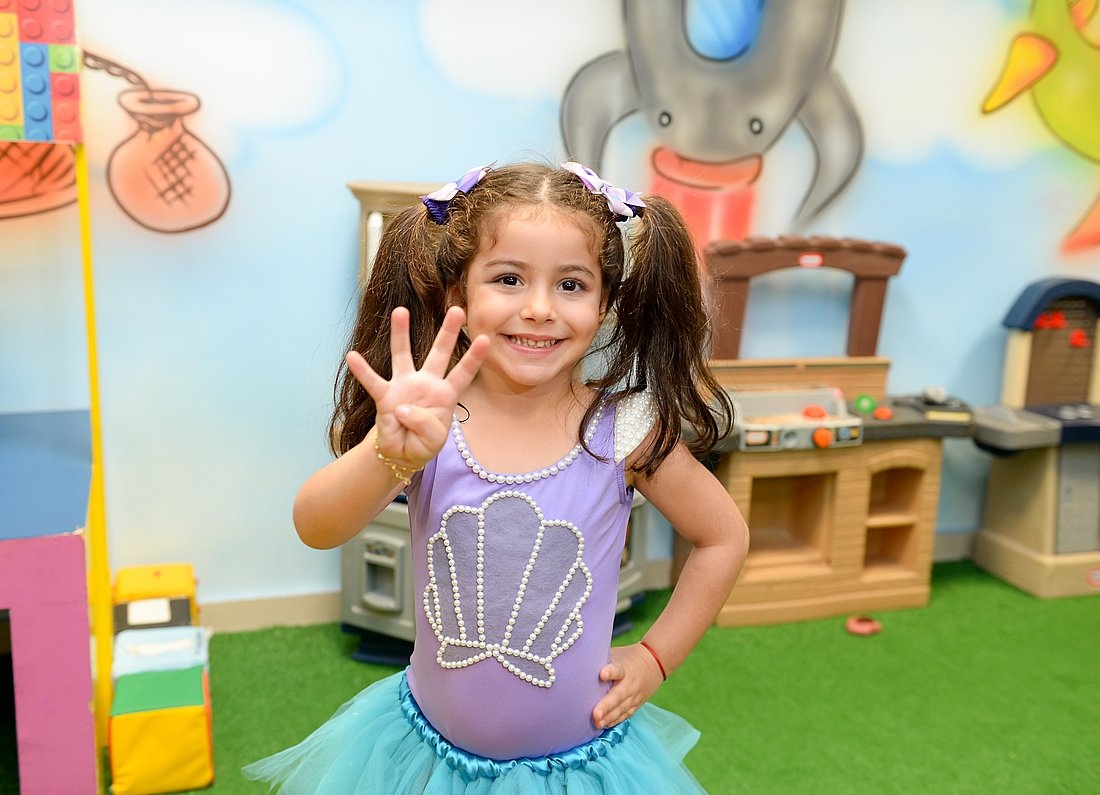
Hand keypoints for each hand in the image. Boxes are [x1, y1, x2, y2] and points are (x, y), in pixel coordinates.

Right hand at [347, 306, 488, 467]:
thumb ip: (425, 424)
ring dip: (401, 334)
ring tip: (400, 311)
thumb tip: (402, 407)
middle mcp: (426, 383)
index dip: (474, 358)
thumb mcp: (434, 440)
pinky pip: (373, 382)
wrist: (401, 453)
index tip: (486, 339)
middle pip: (439, 353)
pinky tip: (352, 356)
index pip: (463, 373)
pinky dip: (362, 371)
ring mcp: (404, 386)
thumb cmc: (423, 442)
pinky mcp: (385, 397)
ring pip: (403, 356)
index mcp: (446, 394)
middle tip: (457, 309)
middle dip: (448, 332)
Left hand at [591, 643, 663, 729]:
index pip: (618, 669)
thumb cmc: (628, 657)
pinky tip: (605, 725)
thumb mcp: (617, 653)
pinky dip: (616, 720)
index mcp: (625, 668)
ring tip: (597, 723)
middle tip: (595, 714)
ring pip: (622, 708)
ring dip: (610, 717)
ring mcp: (635, 695)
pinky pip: (626, 714)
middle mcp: (630, 683)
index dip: (610, 672)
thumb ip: (601, 659)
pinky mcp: (637, 704)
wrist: (655, 662)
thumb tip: (578, 662)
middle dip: (607, 705)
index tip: (601, 674)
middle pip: (619, 695)